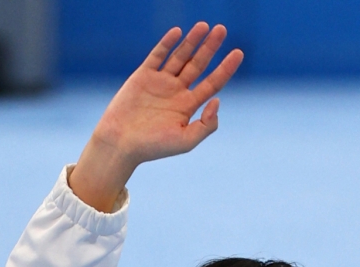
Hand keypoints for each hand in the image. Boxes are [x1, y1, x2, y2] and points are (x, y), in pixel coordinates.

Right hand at [71, 23, 243, 211]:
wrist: (121, 144)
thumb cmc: (154, 147)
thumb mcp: (186, 141)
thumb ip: (206, 125)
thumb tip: (217, 100)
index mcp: (188, 106)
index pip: (213, 83)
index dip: (226, 68)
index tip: (238, 53)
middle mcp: (176, 92)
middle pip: (198, 65)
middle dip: (210, 47)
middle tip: (222, 29)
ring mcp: (160, 82)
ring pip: (180, 56)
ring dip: (192, 41)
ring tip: (204, 26)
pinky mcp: (142, 76)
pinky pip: (157, 56)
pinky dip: (167, 43)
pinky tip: (178, 32)